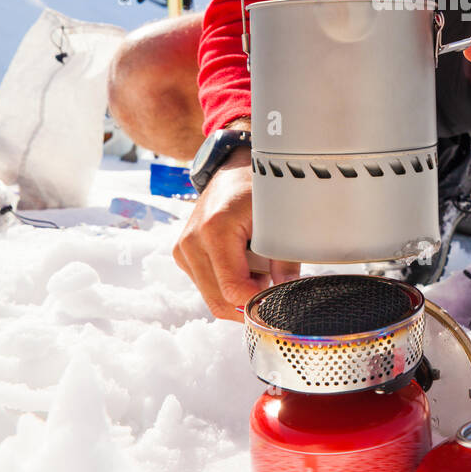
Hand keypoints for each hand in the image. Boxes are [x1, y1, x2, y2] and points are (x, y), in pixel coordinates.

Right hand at [172, 149, 299, 320]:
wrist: (233, 169)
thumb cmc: (257, 188)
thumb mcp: (279, 217)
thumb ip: (285, 257)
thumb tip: (288, 290)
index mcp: (215, 229)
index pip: (233, 288)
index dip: (257, 302)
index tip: (278, 301)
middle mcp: (191, 241)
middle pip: (219, 299)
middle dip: (248, 302)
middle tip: (274, 289)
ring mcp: (183, 249)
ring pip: (212, 297)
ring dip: (238, 295)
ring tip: (260, 271)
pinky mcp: (182, 254)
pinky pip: (206, 286)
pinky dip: (227, 285)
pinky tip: (244, 266)